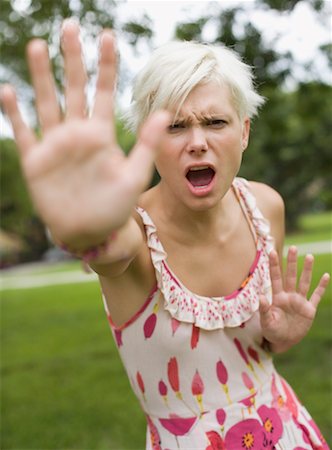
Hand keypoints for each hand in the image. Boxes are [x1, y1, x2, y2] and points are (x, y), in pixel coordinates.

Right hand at [0, 20, 168, 248]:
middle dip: (73, 59)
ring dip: (43, 77)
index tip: (108, 36)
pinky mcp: (37, 163)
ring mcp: (56, 147)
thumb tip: (165, 112)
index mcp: (102, 135)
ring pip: (47, 104)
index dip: (106, 66)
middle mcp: (77, 135)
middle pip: (74, 89)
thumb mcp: (135, 175)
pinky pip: (24, 134)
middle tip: (71, 26)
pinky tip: (8, 91)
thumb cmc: (115, 207)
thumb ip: (147, 144)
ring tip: (39, 46)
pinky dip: (16, 115)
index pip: (103, 93)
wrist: (92, 232)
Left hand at [259, 246, 329, 352]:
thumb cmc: (271, 331)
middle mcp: (288, 296)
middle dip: (292, 262)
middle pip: (290, 276)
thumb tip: (261, 297)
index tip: (271, 251)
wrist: (282, 342)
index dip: (274, 265)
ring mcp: (299, 301)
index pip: (275, 277)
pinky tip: (325, 276)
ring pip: (304, 282)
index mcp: (277, 297)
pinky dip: (321, 287)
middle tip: (294, 247)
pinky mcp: (309, 310)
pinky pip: (316, 296)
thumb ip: (264, 309)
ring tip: (309, 256)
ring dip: (307, 270)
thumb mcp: (266, 322)